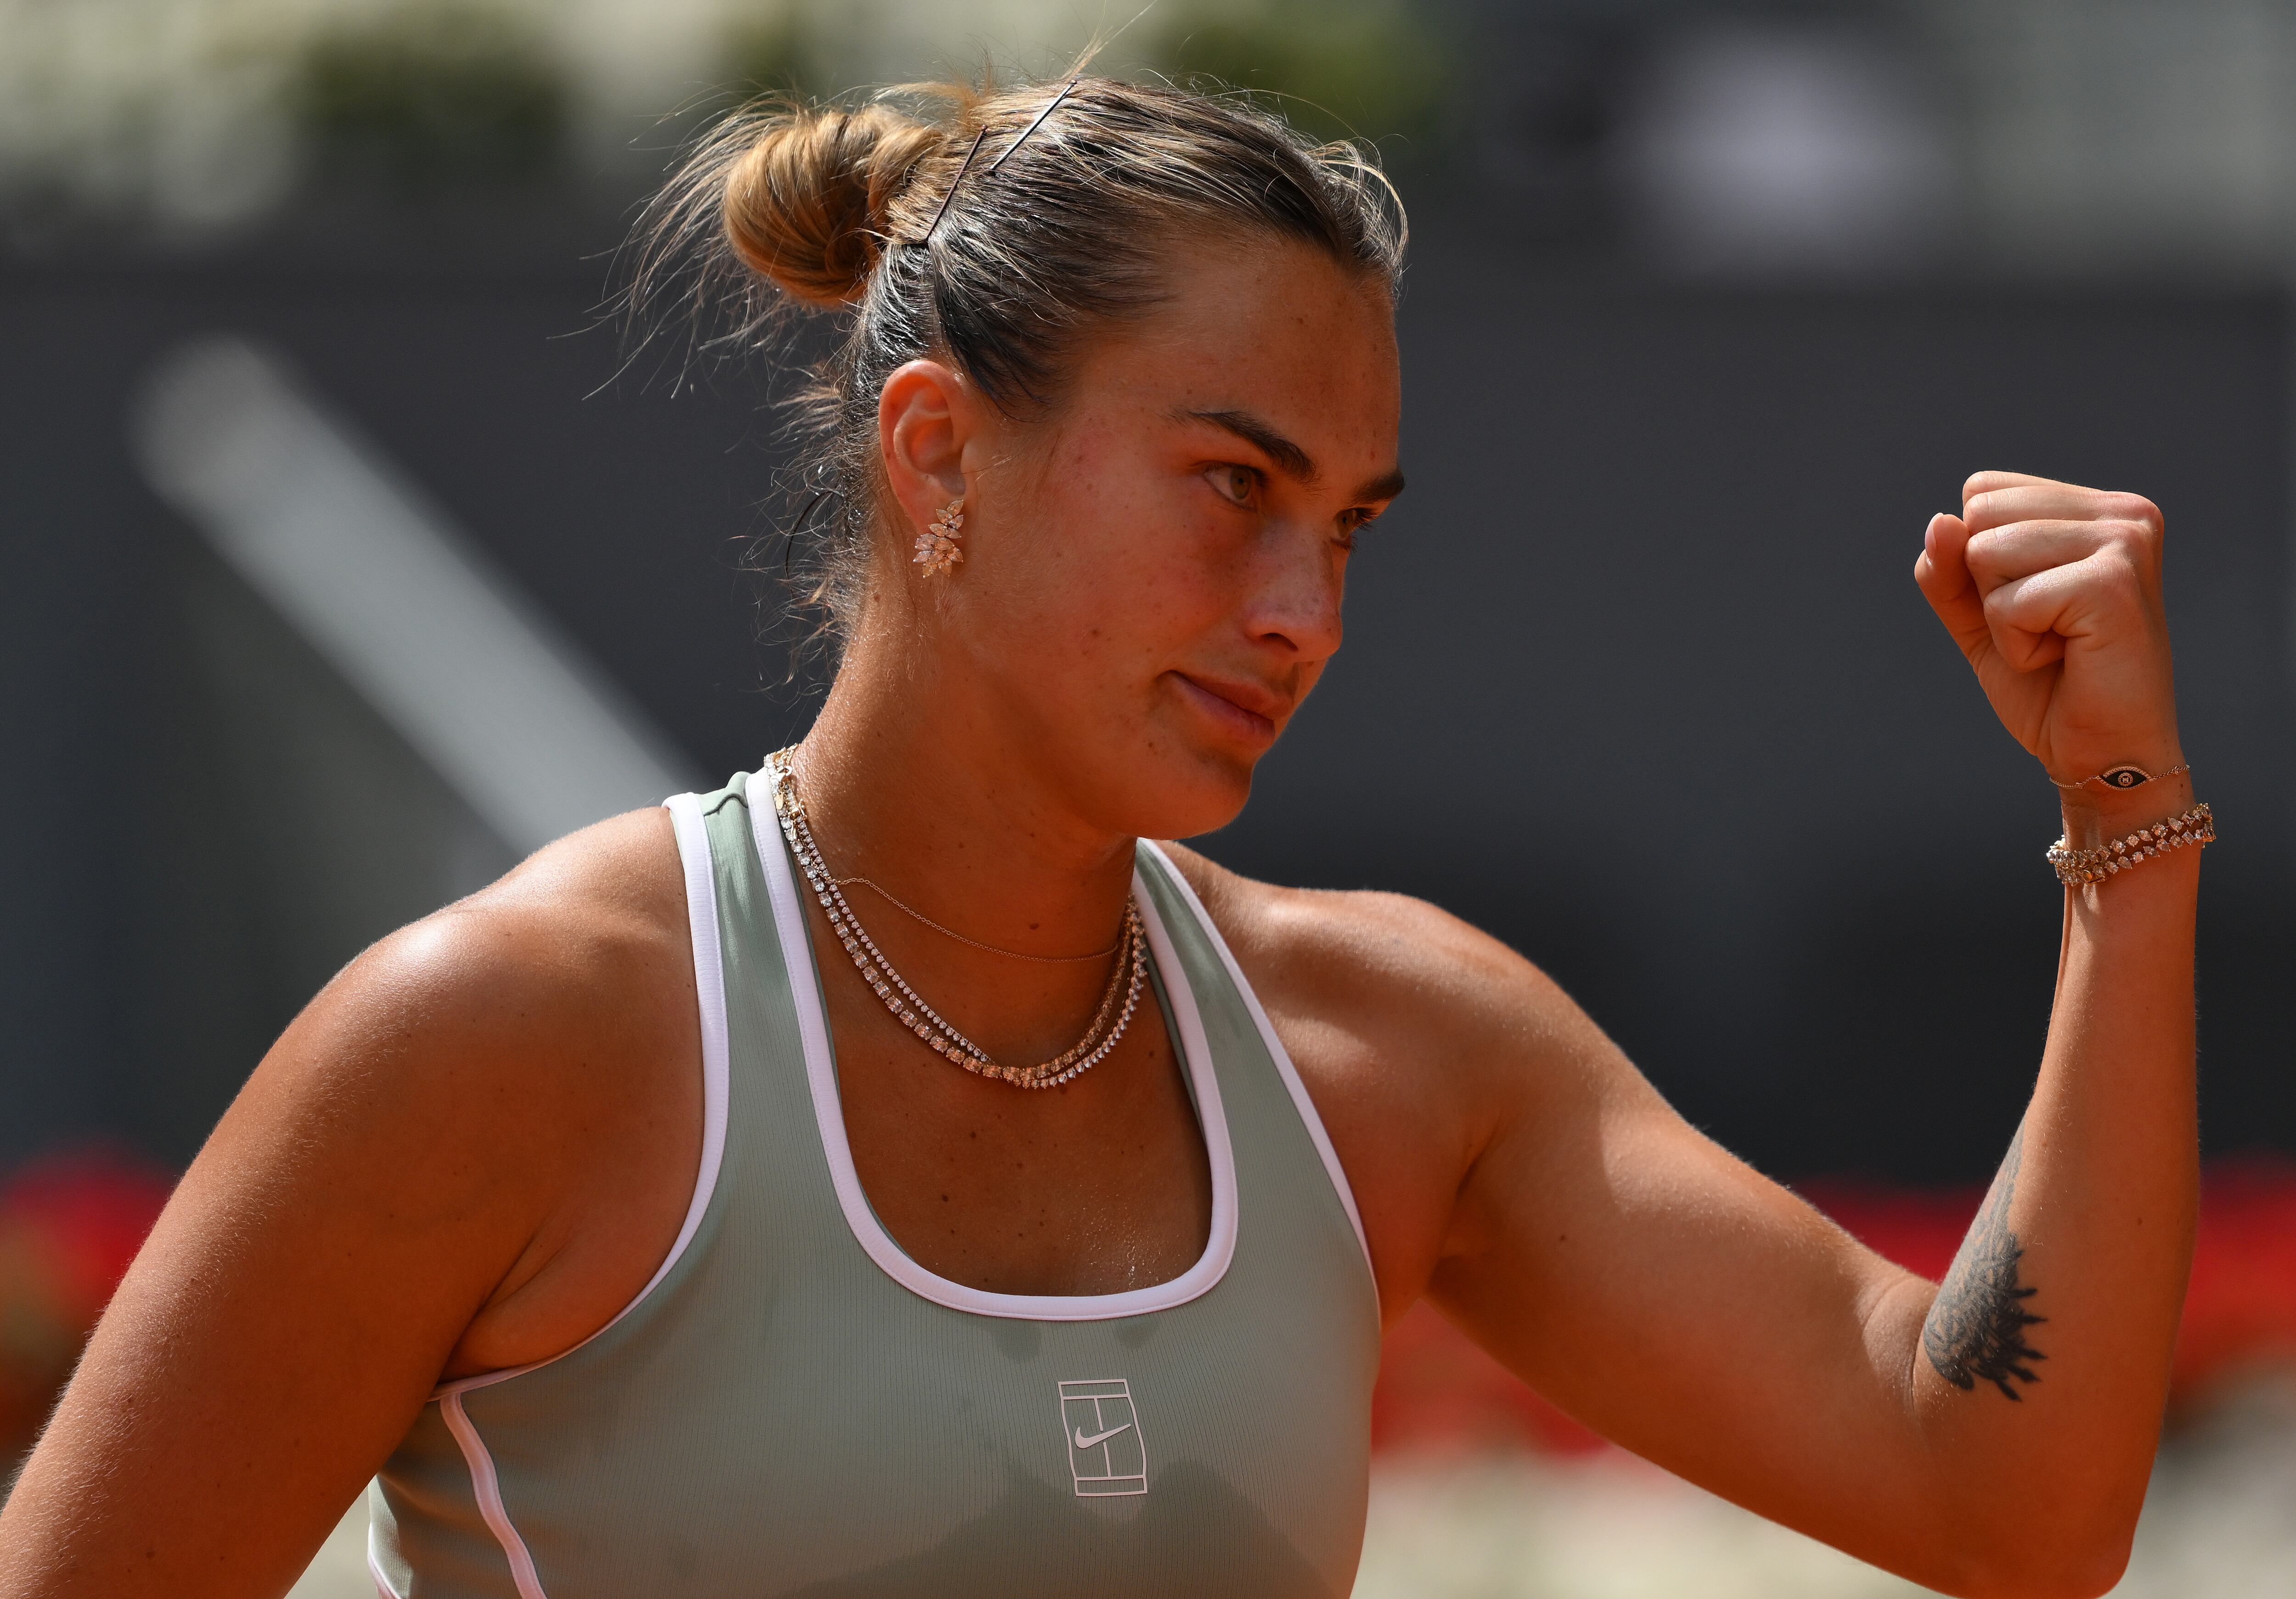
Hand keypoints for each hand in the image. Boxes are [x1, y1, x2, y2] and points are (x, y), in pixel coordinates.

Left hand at [1914, 472, 2181, 788]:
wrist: (2102, 754)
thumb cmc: (2048, 684)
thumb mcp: (1977, 615)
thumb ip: (1947, 567)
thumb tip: (1939, 522)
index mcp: (2095, 508)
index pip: (1982, 491)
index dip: (1976, 560)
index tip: (2034, 604)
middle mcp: (2122, 513)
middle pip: (1979, 514)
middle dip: (1987, 586)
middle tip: (2047, 628)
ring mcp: (2125, 542)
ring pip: (1985, 552)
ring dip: (2002, 618)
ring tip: (2058, 642)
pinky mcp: (2114, 583)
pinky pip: (2008, 602)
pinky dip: (2017, 645)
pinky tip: (2066, 658)